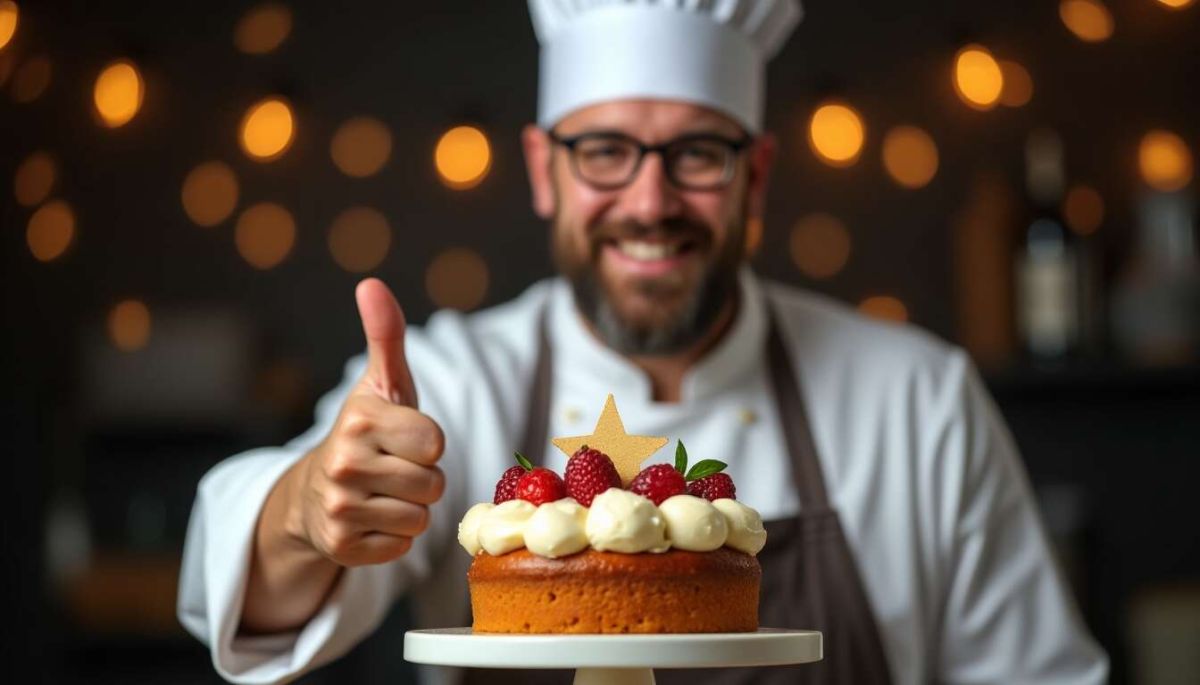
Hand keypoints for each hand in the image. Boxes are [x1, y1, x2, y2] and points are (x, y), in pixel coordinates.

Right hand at [288, 278, 445, 565]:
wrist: (315, 489)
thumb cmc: (367, 432)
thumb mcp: (382, 383)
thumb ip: (385, 335)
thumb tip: (371, 284)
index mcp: (360, 420)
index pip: (435, 443)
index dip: (429, 443)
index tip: (405, 438)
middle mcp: (344, 464)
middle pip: (433, 485)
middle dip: (424, 478)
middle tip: (396, 469)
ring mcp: (339, 510)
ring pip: (420, 518)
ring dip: (412, 509)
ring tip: (385, 493)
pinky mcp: (341, 548)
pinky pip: (401, 548)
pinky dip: (394, 538)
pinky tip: (373, 519)